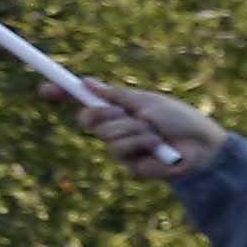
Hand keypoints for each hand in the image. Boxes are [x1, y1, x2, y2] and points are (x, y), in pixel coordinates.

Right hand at [71, 79, 225, 183]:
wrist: (202, 145)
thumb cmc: (179, 119)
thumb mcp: (145, 101)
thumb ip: (115, 95)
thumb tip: (86, 82)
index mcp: (118, 109)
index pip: (84, 102)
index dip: (63, 95)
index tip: (44, 88)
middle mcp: (115, 127)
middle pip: (87, 117)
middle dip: (103, 113)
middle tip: (124, 113)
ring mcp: (120, 147)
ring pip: (105, 133)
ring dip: (131, 128)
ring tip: (153, 130)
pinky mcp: (128, 164)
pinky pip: (120, 148)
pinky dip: (140, 142)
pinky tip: (156, 145)